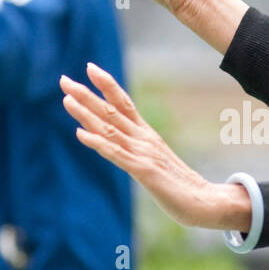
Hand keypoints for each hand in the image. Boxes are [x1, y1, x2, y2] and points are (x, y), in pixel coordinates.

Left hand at [60, 64, 250, 232]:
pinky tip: (80, 134)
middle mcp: (144, 139)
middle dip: (86, 94)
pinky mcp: (144, 171)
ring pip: (110, 128)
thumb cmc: (180, 185)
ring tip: (66, 100)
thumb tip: (123, 145)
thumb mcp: (157, 162)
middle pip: (112, 111)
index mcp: (148, 135)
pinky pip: (115, 154)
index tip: (89, 68)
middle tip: (64, 80)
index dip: (106, 84)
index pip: (124, 102)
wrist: (204, 202)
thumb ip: (140, 151)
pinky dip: (97, 142)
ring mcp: (144, 153)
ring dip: (86, 113)